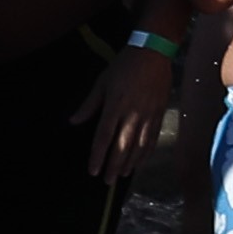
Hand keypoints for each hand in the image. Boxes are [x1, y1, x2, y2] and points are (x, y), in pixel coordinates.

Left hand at [76, 43, 180, 180]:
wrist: (153, 52)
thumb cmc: (124, 66)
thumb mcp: (102, 82)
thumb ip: (89, 105)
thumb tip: (73, 122)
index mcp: (115, 106)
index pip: (104, 137)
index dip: (97, 156)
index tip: (92, 170)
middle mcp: (132, 115)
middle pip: (122, 146)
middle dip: (113, 165)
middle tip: (107, 181)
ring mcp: (148, 115)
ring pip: (139, 146)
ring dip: (130, 163)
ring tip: (122, 175)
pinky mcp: (159, 113)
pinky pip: (153, 138)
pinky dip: (147, 152)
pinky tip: (141, 161)